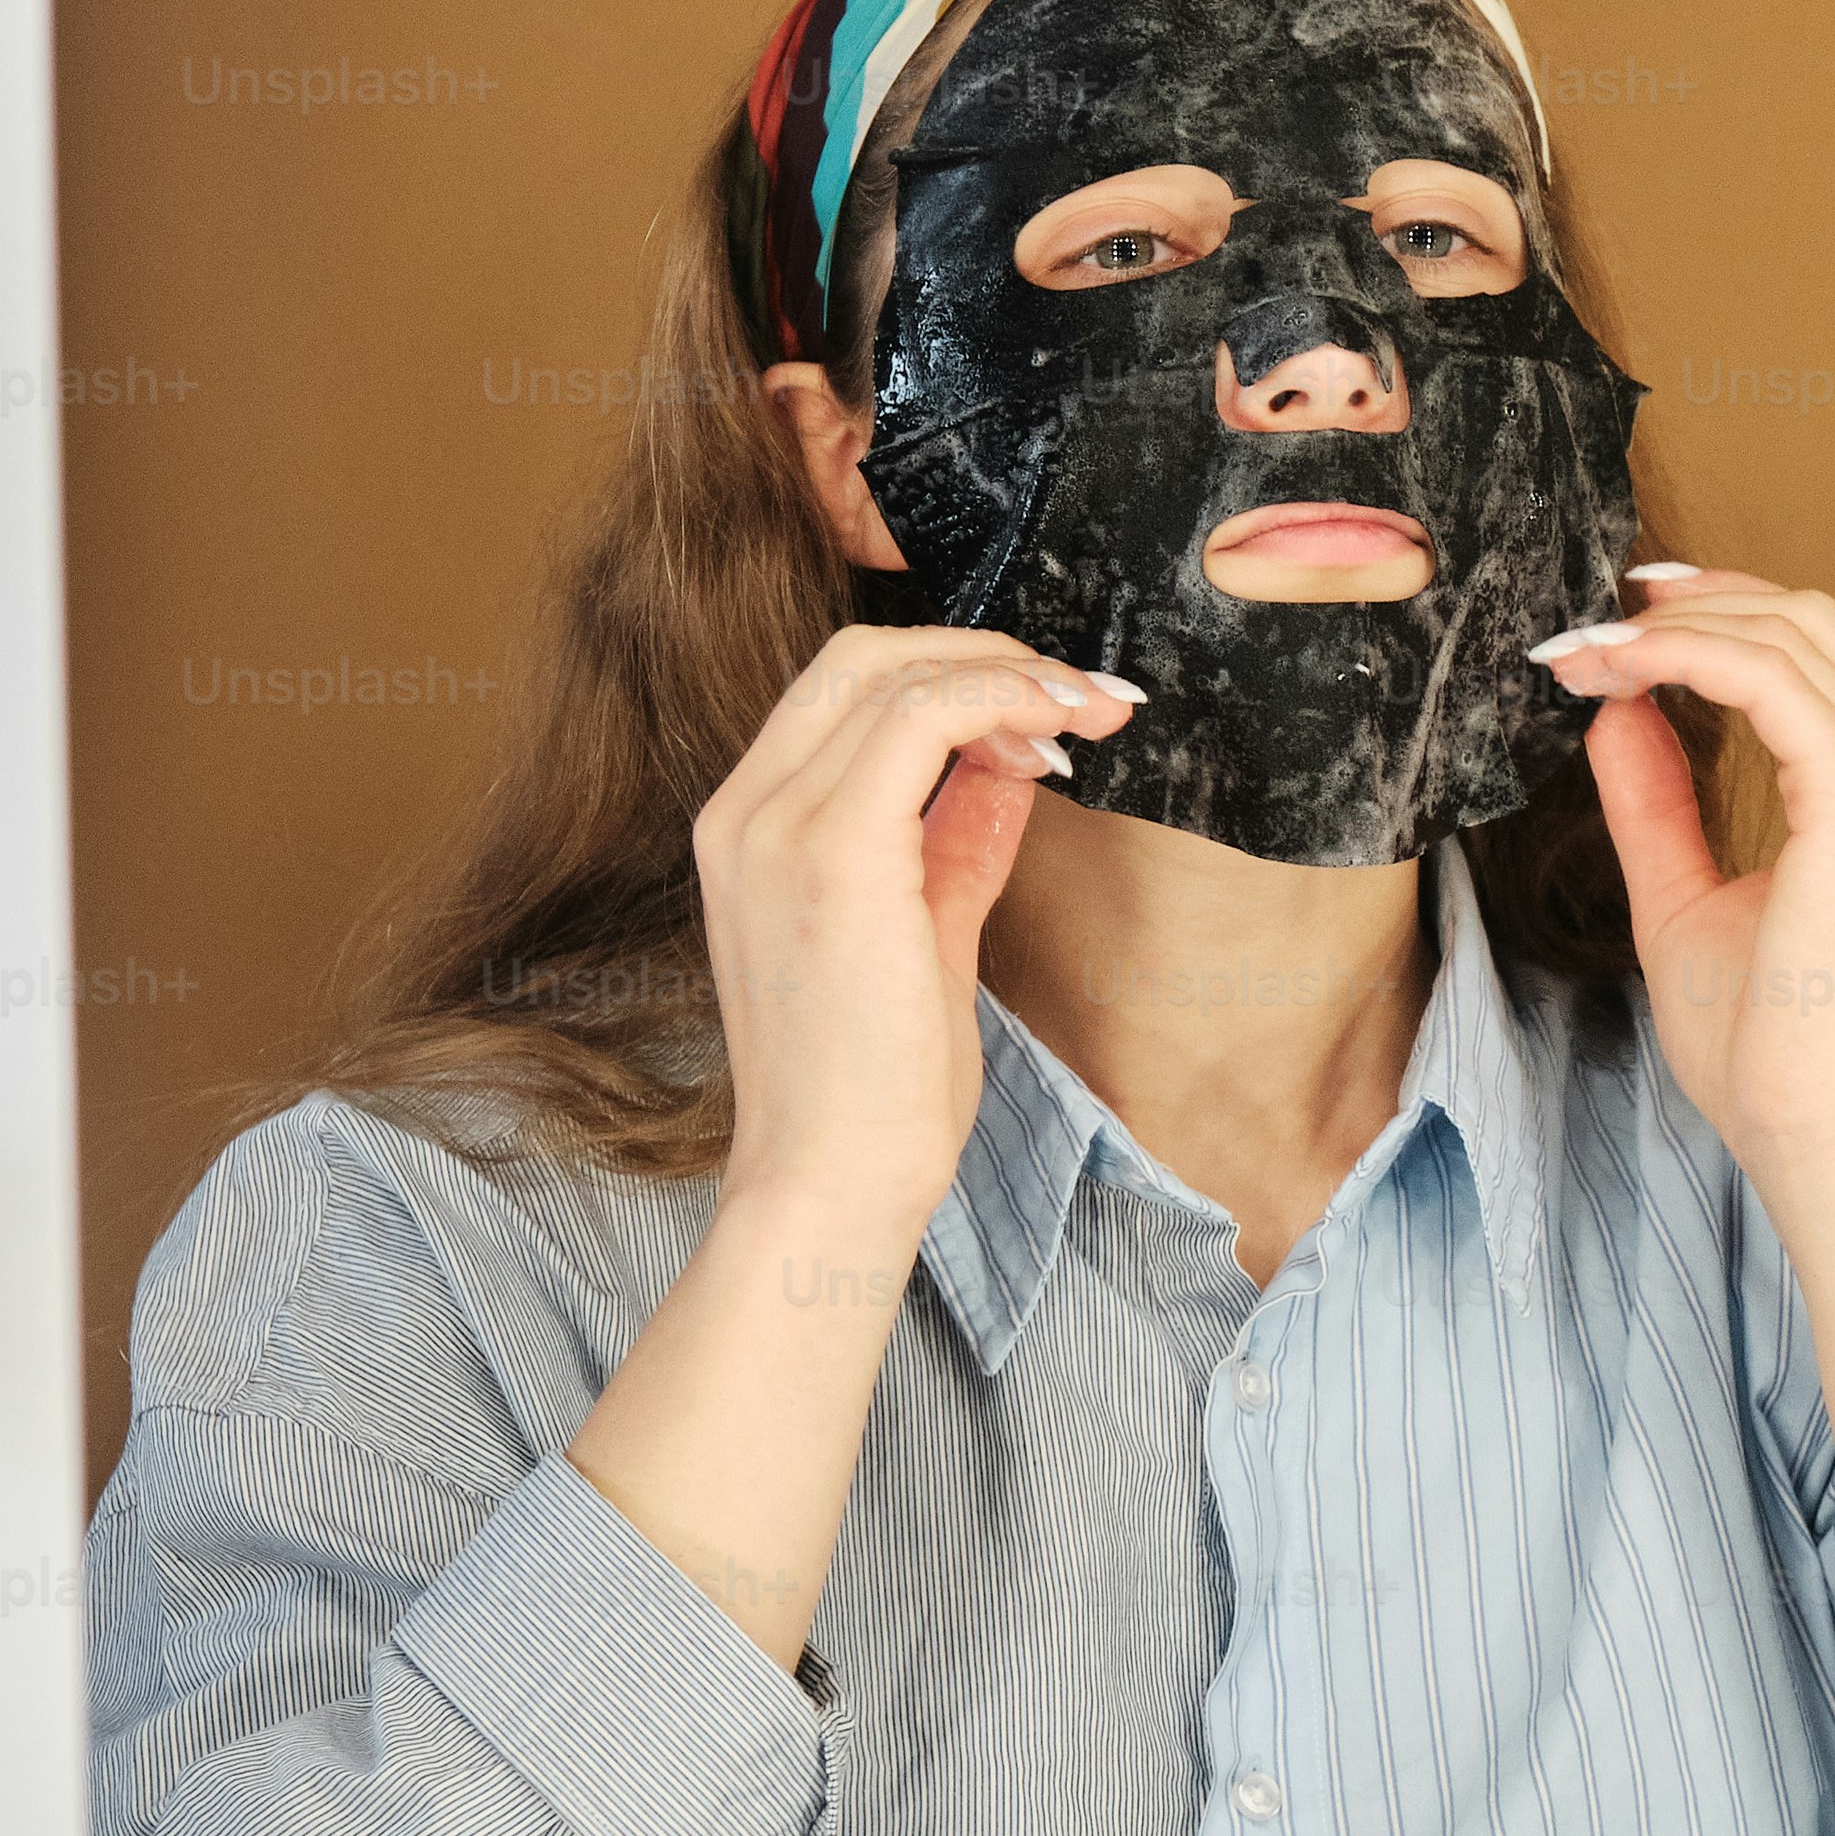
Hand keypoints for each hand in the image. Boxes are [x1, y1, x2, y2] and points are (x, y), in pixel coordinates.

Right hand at [687, 626, 1133, 1237]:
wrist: (833, 1182)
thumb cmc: (875, 1089)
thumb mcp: (925, 933)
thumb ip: (956, 842)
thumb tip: (1009, 771)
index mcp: (751, 828)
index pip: (842, 692)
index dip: (955, 673)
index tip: (1049, 709)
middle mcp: (745, 811)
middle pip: (861, 657)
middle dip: (985, 653)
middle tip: (1080, 692)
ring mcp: (777, 825)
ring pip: (894, 673)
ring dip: (1010, 674)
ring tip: (1089, 710)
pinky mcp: (833, 852)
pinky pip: (922, 718)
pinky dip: (1001, 701)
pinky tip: (1061, 732)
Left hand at [1555, 568, 1834, 1200]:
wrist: (1820, 1134)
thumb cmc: (1769, 1052)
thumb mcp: (1683, 901)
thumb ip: (1657, 803)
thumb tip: (1617, 714)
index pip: (1808, 659)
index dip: (1709, 624)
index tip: (1609, 639)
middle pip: (1810, 620)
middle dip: (1694, 600)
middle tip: (1589, 623)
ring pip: (1793, 632)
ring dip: (1675, 625)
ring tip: (1585, 650)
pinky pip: (1771, 678)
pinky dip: (1684, 655)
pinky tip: (1614, 671)